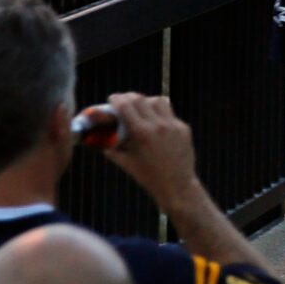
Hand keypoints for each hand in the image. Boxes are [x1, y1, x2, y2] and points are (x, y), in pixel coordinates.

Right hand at [103, 91, 199, 209]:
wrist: (177, 186)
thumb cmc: (148, 177)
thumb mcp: (126, 163)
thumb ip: (111, 149)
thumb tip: (100, 139)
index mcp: (142, 133)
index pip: (126, 106)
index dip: (117, 99)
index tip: (112, 98)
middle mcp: (158, 125)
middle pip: (141, 99)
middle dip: (129, 97)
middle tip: (124, 100)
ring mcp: (174, 125)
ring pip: (158, 101)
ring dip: (146, 101)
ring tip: (140, 107)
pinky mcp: (184, 128)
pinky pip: (170, 114)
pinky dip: (160, 114)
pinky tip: (155, 122)